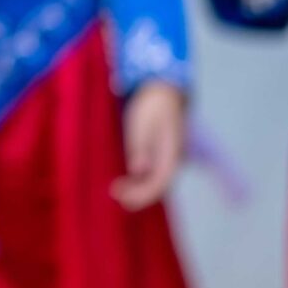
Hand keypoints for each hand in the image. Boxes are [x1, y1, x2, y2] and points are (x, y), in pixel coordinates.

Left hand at [112, 82, 187, 210]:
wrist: (162, 90)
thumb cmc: (152, 106)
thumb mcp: (142, 123)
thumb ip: (141, 147)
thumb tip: (138, 170)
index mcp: (171, 154)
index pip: (159, 184)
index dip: (142, 195)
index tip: (122, 196)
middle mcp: (171, 160)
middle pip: (157, 187)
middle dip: (138, 196)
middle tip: (115, 194)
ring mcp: (166, 158)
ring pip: (154, 181)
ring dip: (138, 189)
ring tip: (117, 190)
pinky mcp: (159, 154)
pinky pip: (151, 174)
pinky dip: (138, 180)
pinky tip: (125, 181)